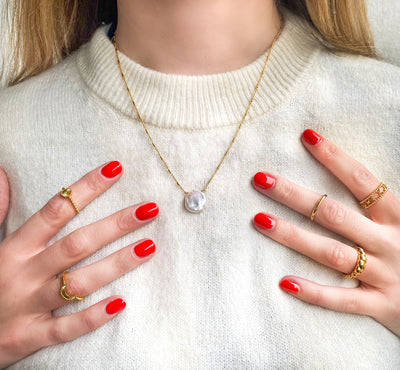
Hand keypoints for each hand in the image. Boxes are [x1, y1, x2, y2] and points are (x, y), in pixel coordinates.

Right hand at [0, 161, 158, 366]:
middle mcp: (24, 273)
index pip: (56, 210)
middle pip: (76, 244)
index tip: (116, 170)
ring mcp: (28, 306)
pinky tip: (121, 303)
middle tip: (149, 209)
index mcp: (16, 247)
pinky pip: (66, 329)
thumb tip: (3, 173)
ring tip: (149, 246)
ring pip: (78, 284)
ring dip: (115, 265)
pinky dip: (92, 317)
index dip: (86, 188)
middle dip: (115, 225)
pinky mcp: (29, 337)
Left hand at [252, 129, 399, 336]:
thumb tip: (355, 173)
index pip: (362, 179)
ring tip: (260, 220)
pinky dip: (314, 293)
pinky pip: (343, 300)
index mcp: (398, 216)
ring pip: (331, 253)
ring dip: (293, 236)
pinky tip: (284, 282)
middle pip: (334, 214)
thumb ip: (382, 201)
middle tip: (261, 179)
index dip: (335, 157)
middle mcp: (389, 242)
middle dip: (294, 195)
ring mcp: (385, 274)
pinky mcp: (382, 305)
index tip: (307, 137)